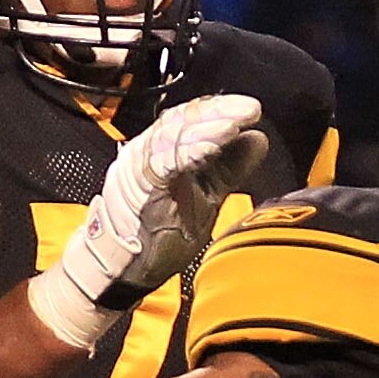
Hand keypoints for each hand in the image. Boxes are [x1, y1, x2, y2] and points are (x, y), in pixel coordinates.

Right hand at [31, 92, 266, 346]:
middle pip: (183, 121)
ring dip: (206, 129)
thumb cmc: (158, 234)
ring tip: (234, 123)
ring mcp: (139, 168)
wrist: (121, 267)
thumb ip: (228, 168)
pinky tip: (212, 146)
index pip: (192, 119)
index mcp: (163, 152)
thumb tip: (257, 138)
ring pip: (172, 137)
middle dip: (218, 113)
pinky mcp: (137, 189)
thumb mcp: (206, 197)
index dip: (221, 110)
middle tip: (248, 110)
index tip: (250, 109)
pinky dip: (188, 152)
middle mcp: (147, 153)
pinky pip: (163, 163)